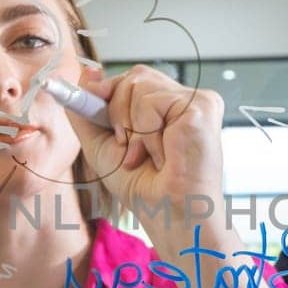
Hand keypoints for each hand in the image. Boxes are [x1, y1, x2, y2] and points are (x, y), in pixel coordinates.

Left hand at [65, 65, 224, 237]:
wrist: (167, 213)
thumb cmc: (144, 188)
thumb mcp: (102, 144)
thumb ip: (88, 109)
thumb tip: (85, 73)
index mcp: (170, 105)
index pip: (135, 78)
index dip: (111, 92)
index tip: (100, 113)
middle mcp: (186, 98)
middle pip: (135, 76)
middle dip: (117, 113)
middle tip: (128, 149)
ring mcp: (198, 100)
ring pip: (140, 85)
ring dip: (132, 130)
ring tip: (147, 157)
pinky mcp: (202, 106)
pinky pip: (151, 102)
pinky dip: (146, 134)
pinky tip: (162, 157)